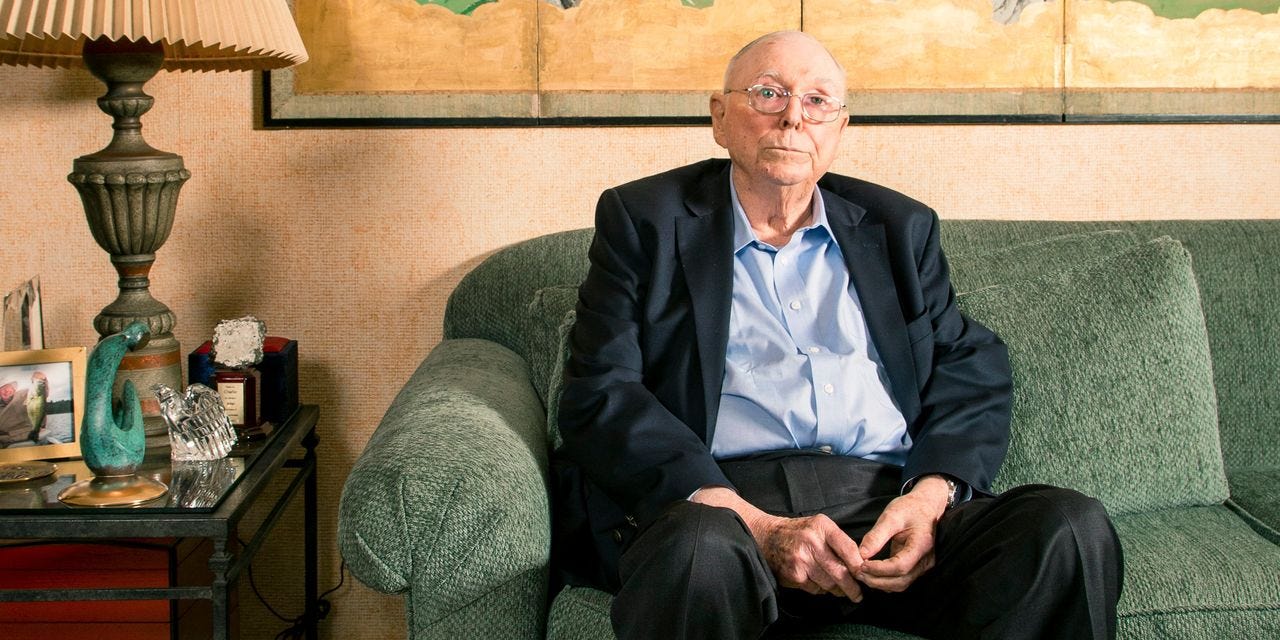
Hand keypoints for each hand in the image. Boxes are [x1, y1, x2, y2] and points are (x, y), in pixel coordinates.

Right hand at [690, 486, 864, 602]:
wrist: (767, 536)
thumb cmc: (799, 531)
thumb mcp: (819, 525)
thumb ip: (838, 541)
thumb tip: (859, 564)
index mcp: (822, 527)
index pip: (848, 548)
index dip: (859, 564)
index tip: (865, 574)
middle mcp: (811, 542)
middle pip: (840, 571)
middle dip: (852, 587)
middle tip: (858, 595)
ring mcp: (801, 560)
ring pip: (829, 583)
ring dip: (837, 590)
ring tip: (841, 591)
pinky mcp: (794, 575)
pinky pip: (815, 589)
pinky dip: (820, 589)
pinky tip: (817, 582)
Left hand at [855, 475, 949, 592]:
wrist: (926, 507)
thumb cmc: (910, 508)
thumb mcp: (891, 516)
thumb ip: (877, 536)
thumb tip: (862, 554)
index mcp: (922, 545)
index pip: (900, 566)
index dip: (879, 569)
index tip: (862, 565)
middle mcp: (925, 561)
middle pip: (900, 581)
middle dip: (877, 581)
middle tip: (857, 572)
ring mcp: (923, 566)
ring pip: (900, 584)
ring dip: (880, 583)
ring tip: (862, 574)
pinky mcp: (916, 568)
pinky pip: (901, 580)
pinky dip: (885, 581)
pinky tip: (871, 573)